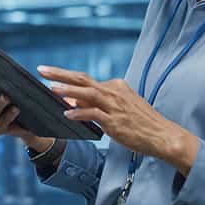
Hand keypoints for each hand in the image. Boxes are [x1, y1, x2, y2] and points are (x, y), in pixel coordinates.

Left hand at [38, 65, 198, 172]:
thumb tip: (74, 102)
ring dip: (68, 90)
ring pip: (87, 94)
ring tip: (51, 88)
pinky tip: (68, 114)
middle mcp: (114, 92)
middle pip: (82, 79)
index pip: (86, 80)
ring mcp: (115, 106)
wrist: (162, 135)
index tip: (51, 77)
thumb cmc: (142, 122)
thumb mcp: (121, 107)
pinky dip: (80, 113)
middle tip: (42, 69)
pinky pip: (94, 115)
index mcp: (116, 86)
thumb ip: (98, 103)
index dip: (66, 80)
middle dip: (60, 74)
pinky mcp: (116, 122)